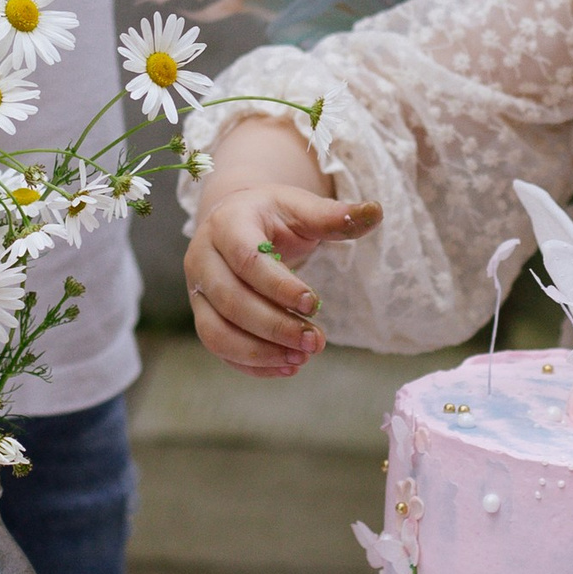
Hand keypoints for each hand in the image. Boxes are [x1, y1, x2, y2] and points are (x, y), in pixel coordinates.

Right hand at [184, 175, 382, 377]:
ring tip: (301, 359)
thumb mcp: (301, 207)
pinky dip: (251, 364)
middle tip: (315, 342)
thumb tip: (375, 212)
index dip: (279, 286)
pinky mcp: (202, 316)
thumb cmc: (272, 215)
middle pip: (232, 301)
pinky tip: (286, 366)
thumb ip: (334, 216)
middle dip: (275, 326)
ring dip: (260, 352)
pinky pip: (219, 349)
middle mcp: (203, 258)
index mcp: (227, 224)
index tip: (314, 304)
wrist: (236, 219)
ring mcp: (196, 291)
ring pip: (217, 332)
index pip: (247, 260)